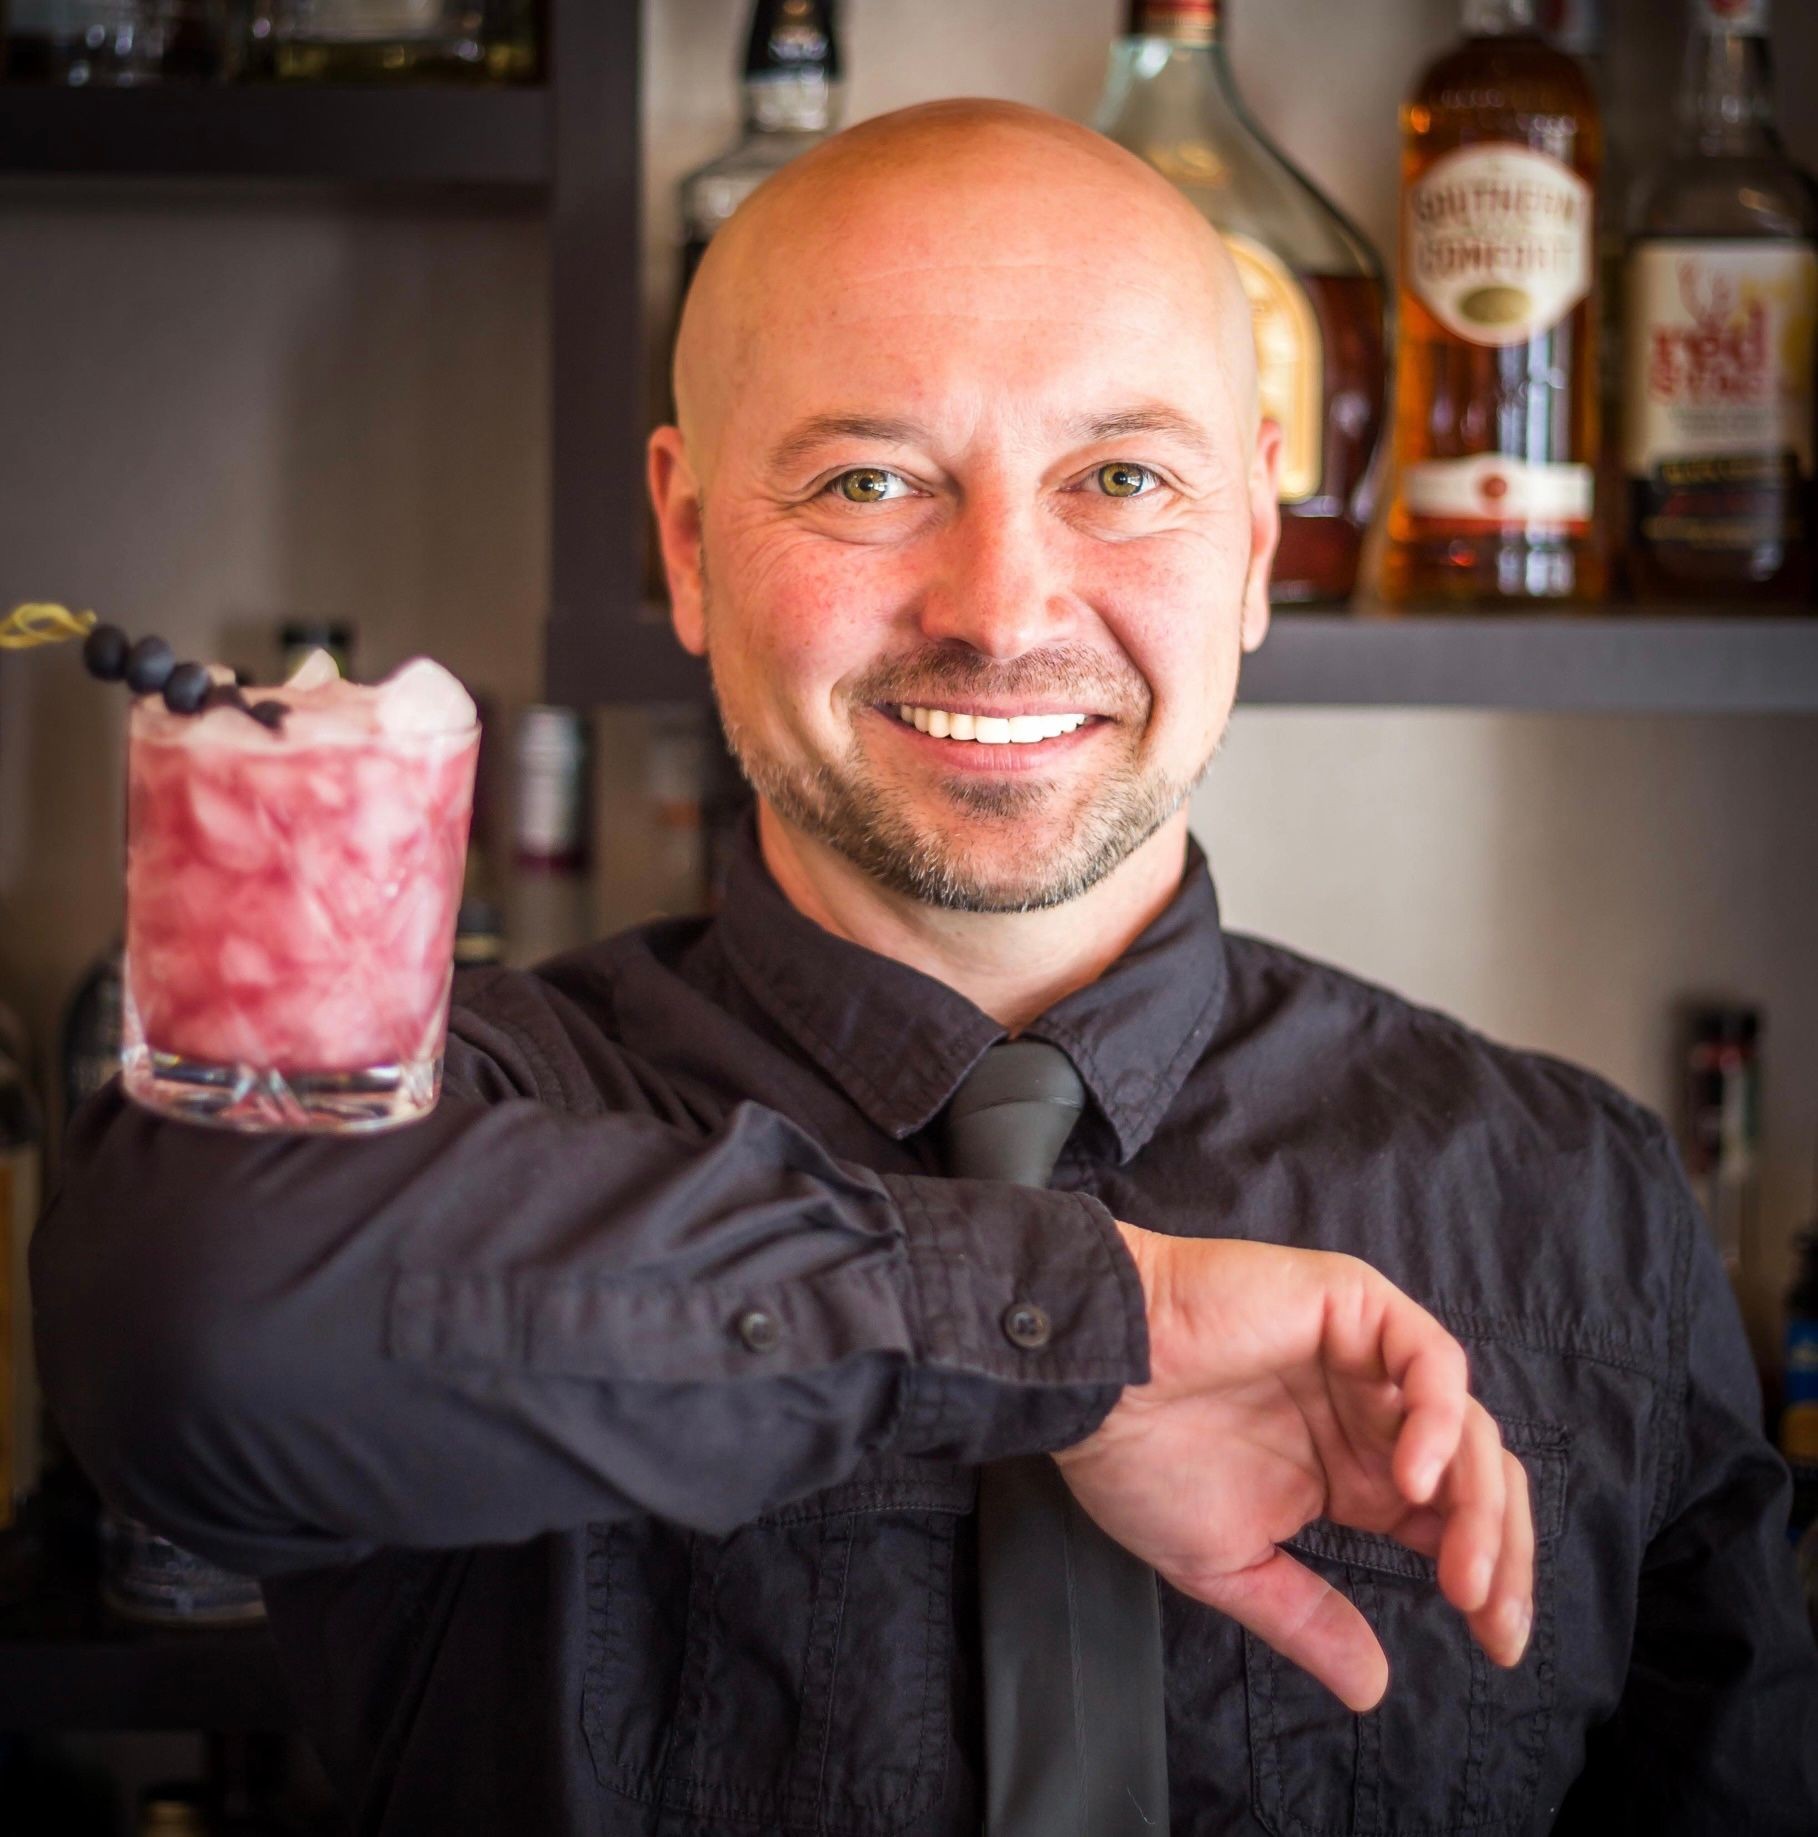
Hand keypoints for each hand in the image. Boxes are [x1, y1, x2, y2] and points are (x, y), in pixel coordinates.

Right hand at [1053, 1228, 1533, 1712]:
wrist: (1088, 1377)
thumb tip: (1372, 1688)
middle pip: (1482, 1475)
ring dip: (1477, 1503)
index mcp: (1349, 1472)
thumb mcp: (1228, 1561)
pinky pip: (1430, 1358)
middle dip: (1502, 1549)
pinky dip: (1439, 1419)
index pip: (1453, 1519)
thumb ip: (1305, 1616)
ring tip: (1456, 1570)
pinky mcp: (1353, 1306)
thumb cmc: (1138, 1455)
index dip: (1489, 1575)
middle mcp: (1370, 1414)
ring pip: (1469, 1423)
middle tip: (1489, 1616)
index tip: (1495, 1645)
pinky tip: (1413, 1480)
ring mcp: (1366, 1357)